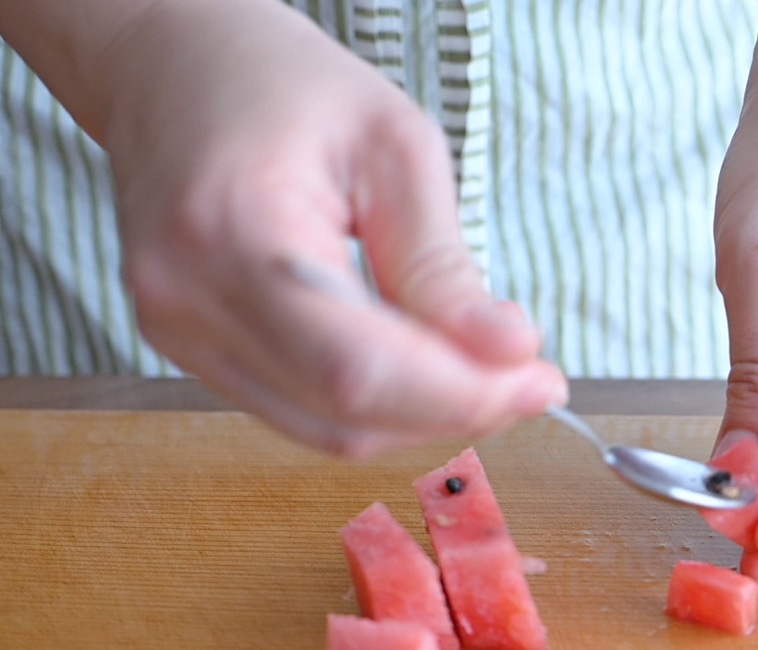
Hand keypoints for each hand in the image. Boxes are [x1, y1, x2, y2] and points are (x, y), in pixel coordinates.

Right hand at [96, 0, 565, 455]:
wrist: (172, 65)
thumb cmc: (282, 84)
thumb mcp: (394, 149)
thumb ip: (444, 264)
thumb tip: (508, 352)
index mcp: (234, 235)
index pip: (360, 370)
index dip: (463, 396)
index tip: (539, 382)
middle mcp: (187, 303)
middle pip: (344, 415)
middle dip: (456, 410)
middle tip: (528, 378)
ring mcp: (179, 335)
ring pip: (325, 431)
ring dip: (421, 416)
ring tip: (483, 366)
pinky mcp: (190, 348)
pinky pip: (300, 409)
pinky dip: (377, 403)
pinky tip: (424, 364)